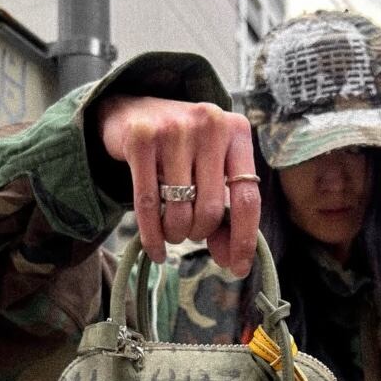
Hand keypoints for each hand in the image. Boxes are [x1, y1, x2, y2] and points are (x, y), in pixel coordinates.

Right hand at [98, 95, 260, 275]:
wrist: (133, 111)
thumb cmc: (181, 149)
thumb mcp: (209, 170)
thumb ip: (224, 211)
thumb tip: (231, 260)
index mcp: (237, 131)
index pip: (248, 197)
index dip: (244, 239)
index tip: (239, 268)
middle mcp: (210, 124)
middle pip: (211, 210)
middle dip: (198, 233)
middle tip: (189, 232)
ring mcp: (174, 129)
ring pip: (180, 211)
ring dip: (175, 234)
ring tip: (172, 230)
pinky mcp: (140, 140)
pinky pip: (147, 205)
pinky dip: (152, 237)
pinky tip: (156, 250)